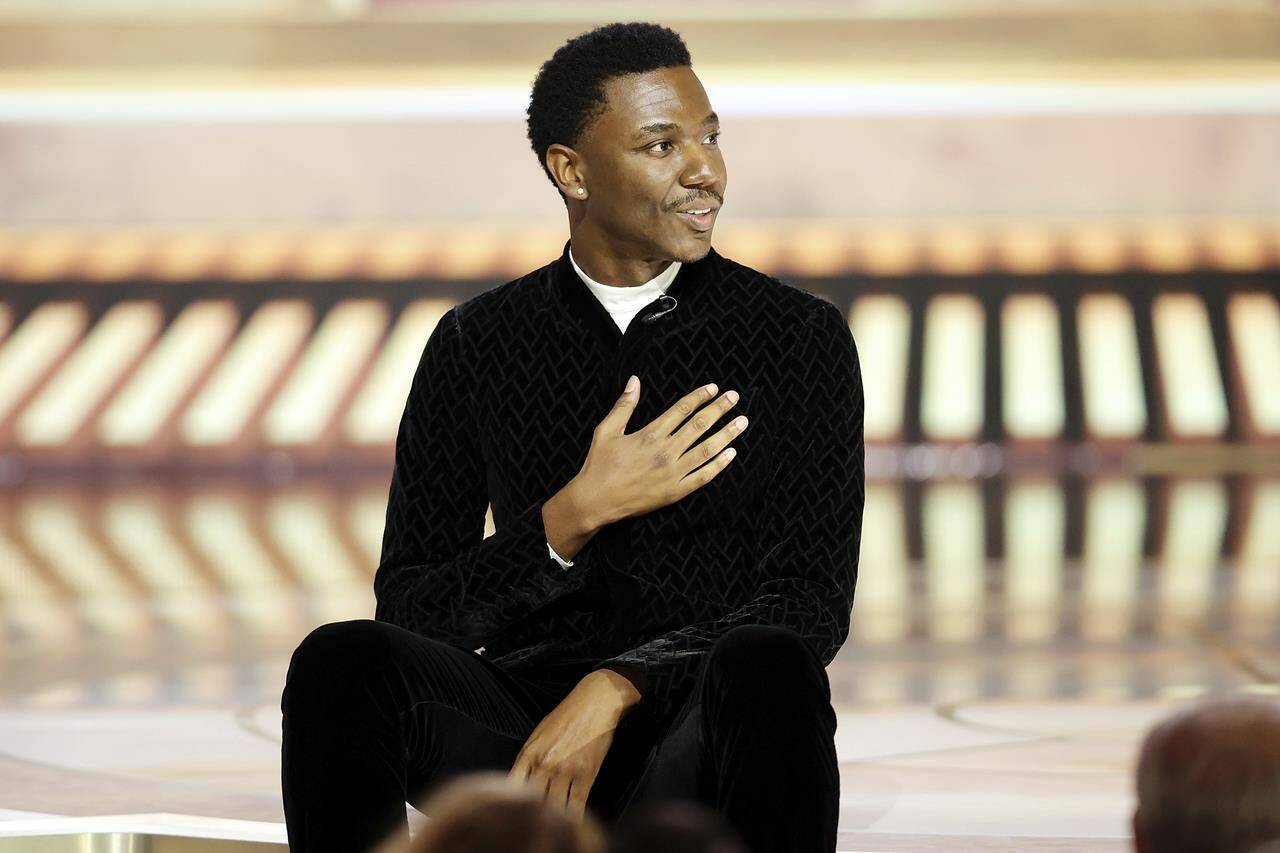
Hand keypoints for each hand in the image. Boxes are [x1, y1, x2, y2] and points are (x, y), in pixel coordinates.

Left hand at [507, 672, 623, 820]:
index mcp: (528, 754)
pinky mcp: (585, 775)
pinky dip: (573, 818)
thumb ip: (528, 758)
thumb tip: (521, 780)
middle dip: (531, 814)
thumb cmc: (566, 715)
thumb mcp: (538, 733)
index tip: (513, 813)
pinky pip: (577, 804)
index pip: (512, 788)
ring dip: (552, 819)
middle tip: (532, 824)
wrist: (595, 703)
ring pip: (554, 807)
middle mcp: (544, 765)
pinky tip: (571, 826)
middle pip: (532, 801)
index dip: (511, 803)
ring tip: (551, 827)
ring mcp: (565, 771)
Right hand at [575, 376, 747, 525]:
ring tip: (742, 422)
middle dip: (720, 409)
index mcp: (650, 434)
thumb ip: (624, 405)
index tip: (714, 388)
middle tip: (735, 397)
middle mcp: (665, 451)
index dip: (700, 396)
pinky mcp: (675, 491)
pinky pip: (703, 476)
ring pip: (707, 449)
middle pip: (700, 425)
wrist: (596, 501)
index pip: (682, 409)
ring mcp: (673, 472)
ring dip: (727, 434)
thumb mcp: (606, 430)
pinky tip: (731, 454)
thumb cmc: (599, 465)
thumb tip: (635, 380)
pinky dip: (719, 465)